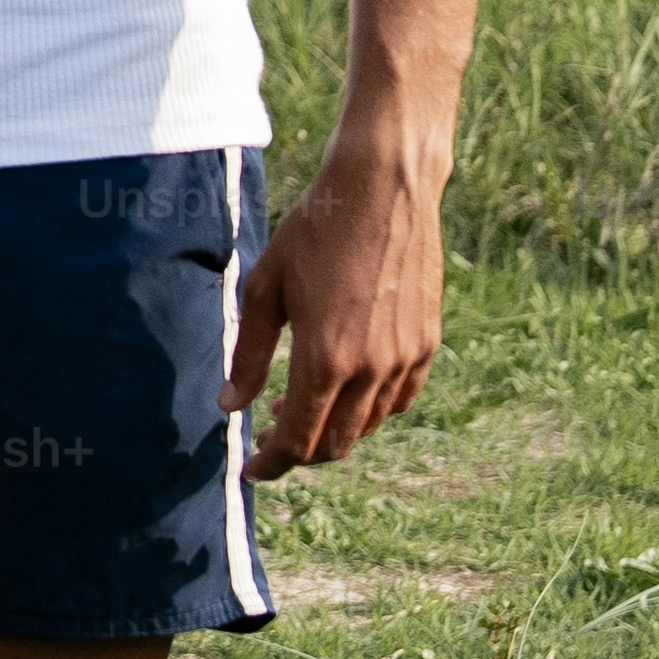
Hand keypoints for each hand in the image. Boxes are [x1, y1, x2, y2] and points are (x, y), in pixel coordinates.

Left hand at [229, 149, 448, 474]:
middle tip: (271, 432)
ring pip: (368, 425)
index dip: (272, 464)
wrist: (382, 190)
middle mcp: (371, 370)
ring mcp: (405, 359)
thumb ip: (249, 355)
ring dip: (334, 429)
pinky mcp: (427, 343)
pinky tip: (347, 385)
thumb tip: (230, 407)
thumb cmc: (314, 231)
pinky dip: (371, 409)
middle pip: (335, 445)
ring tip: (303, 401)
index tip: (253, 468)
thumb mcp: (265, 289)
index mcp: (326, 361)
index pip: (298, 442)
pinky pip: (400, 399)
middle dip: (300, 451)